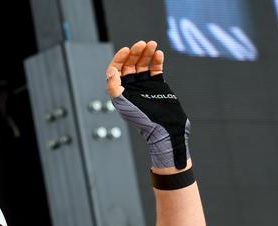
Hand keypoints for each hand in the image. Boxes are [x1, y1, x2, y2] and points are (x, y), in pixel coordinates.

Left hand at [106, 41, 190, 169]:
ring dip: (146, 53)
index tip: (127, 50)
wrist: (166, 128)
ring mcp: (145, 85)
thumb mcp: (124, 104)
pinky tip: (159, 53)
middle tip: (142, 44)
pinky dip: (156, 60)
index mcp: (121, 92)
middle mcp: (131, 87)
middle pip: (130, 64)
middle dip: (135, 53)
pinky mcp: (158, 84)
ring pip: (143, 64)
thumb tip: (111, 71)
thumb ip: (114, 88)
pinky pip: (155, 69)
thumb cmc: (144, 119)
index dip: (119, 58)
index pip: (116, 70)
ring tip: (152, 44)